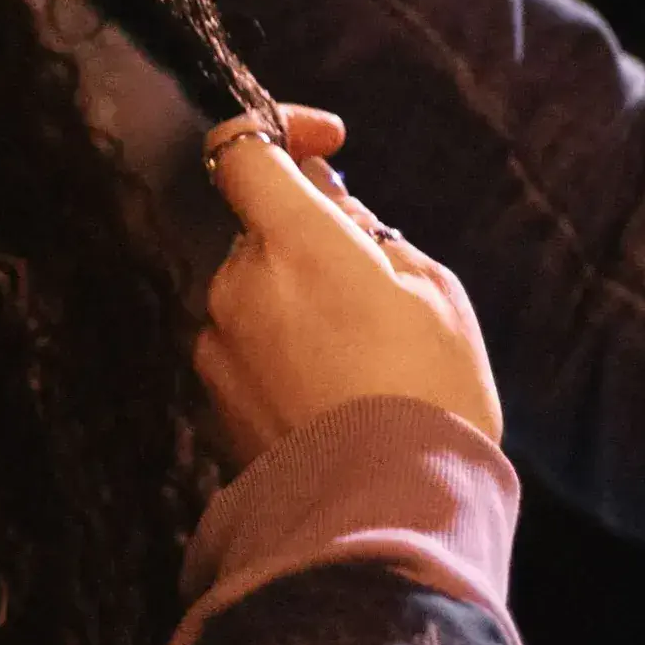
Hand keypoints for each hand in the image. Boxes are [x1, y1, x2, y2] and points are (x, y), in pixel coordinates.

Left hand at [195, 111, 502, 473]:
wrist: (388, 517)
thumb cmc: (430, 394)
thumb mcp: (433, 290)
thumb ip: (369, 230)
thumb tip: (329, 201)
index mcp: (293, 241)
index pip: (239, 148)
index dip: (279, 128)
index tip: (328, 142)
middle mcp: (236, 284)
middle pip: (257, 227)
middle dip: (308, 238)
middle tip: (376, 283)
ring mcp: (216, 345)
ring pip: (251, 291)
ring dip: (294, 299)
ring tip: (363, 353)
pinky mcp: (211, 399)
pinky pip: (245, 347)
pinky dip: (279, 350)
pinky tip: (333, 391)